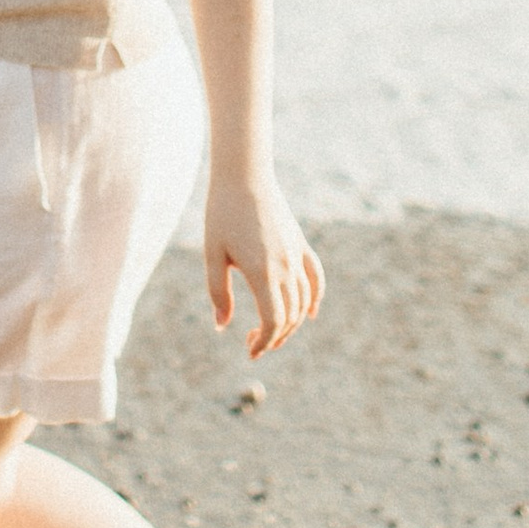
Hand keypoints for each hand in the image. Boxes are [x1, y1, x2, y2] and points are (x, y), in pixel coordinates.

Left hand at [204, 178, 322, 358]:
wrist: (243, 176)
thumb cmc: (222, 214)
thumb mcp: (213, 254)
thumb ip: (218, 292)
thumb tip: (222, 326)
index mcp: (262, 273)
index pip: (273, 322)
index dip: (264, 342)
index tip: (250, 351)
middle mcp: (285, 267)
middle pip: (289, 317)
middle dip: (274, 337)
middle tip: (252, 343)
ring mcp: (296, 255)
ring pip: (302, 302)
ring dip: (290, 323)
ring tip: (270, 330)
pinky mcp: (300, 243)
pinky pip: (316, 278)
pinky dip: (314, 299)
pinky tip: (308, 313)